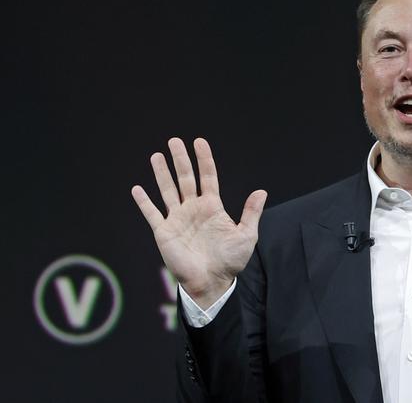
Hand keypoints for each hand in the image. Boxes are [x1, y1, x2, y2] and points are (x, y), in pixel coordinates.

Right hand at [131, 138, 266, 307]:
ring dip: (161, 173)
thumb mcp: (246, 235)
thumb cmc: (230, 261)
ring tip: (156, 155)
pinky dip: (144, 202)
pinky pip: (152, 214)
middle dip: (180, 160)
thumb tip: (262, 191)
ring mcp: (177, 219)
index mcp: (212, 207)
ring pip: (168, 190)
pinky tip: (137, 189)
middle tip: (174, 140)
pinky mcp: (164, 232)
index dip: (204, 159)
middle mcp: (193, 209)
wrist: (211, 282)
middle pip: (185, 178)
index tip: (200, 142)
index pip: (207, 177)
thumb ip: (251, 213)